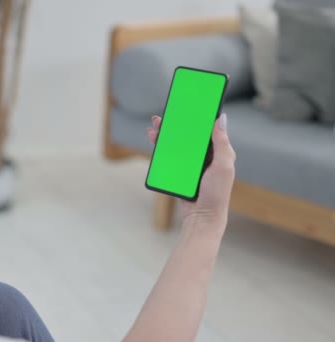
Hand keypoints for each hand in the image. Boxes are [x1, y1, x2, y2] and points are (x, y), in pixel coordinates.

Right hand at [147, 114, 235, 228]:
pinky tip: (154, 139)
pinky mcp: (178, 171)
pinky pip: (167, 156)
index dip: (200, 116)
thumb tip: (221, 118)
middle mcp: (203, 156)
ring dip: (166, 132)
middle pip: (188, 134)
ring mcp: (189, 164)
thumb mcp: (223, 166)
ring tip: (156, 123)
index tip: (192, 102)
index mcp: (216, 152)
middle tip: (168, 111)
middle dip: (178, 121)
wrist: (201, 217)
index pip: (208, 129)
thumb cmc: (217, 193)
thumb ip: (222, 143)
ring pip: (176, 143)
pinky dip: (160, 147)